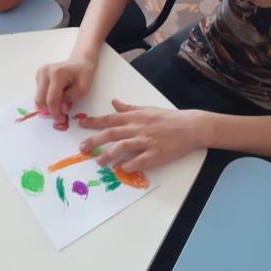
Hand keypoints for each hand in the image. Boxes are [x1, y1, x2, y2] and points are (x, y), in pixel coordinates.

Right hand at [35, 56, 95, 121]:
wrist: (80, 61)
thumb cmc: (83, 73)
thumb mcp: (82, 88)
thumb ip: (70, 99)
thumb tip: (61, 110)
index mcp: (56, 74)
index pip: (51, 99)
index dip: (55, 113)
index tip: (62, 119)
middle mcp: (45, 72)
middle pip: (40, 100)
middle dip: (50, 111)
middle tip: (61, 115)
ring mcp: (40, 73)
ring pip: (38, 98)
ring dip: (48, 105)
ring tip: (62, 103)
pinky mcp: (38, 75)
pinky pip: (39, 93)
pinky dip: (47, 98)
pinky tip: (58, 95)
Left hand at [79, 99, 204, 170]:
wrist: (189, 126)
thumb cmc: (167, 118)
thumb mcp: (146, 108)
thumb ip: (128, 108)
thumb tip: (113, 102)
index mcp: (134, 117)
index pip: (109, 119)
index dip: (94, 122)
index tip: (81, 125)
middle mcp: (137, 128)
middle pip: (111, 133)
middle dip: (94, 140)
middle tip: (82, 148)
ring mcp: (146, 142)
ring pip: (122, 147)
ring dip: (108, 155)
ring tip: (99, 161)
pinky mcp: (155, 154)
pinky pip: (139, 161)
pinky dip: (129, 164)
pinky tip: (121, 168)